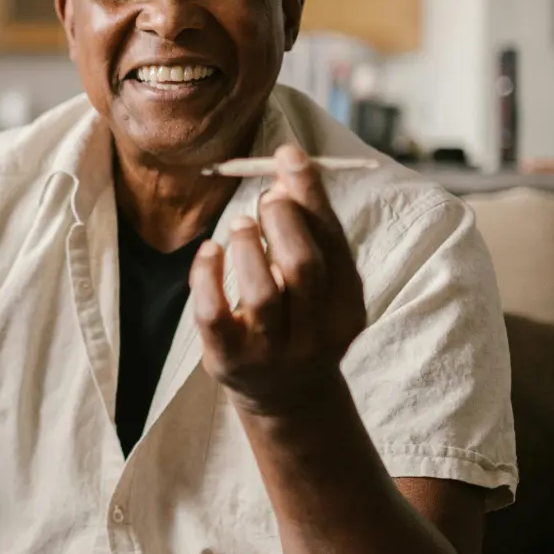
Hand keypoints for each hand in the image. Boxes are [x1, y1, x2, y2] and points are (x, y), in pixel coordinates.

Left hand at [191, 144, 366, 415]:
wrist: (289, 398)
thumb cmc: (301, 320)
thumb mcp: (320, 284)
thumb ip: (309, 235)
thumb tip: (284, 173)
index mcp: (346, 306)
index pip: (332, 243)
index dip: (310, 194)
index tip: (288, 155)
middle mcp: (315, 333)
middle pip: (302, 266)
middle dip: (281, 219)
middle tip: (265, 199)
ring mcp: (272, 351)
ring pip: (262, 292)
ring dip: (246, 244)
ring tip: (240, 225)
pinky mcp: (230, 360)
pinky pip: (214, 313)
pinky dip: (207, 274)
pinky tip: (208, 251)